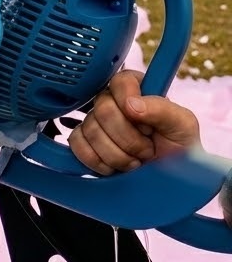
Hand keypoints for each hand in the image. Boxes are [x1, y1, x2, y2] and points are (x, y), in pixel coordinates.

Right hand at [70, 70, 201, 174]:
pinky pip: (78, 145)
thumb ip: (162, 108)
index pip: (120, 81)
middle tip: (146, 149)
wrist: (169, 179)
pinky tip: (114, 166)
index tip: (146, 125)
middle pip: (103, 110)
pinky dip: (98, 161)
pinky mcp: (83, 141)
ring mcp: (95, 121)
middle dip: (128, 139)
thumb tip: (130, 104)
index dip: (129, 102)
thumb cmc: (178, 148)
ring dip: (117, 155)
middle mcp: (112, 101)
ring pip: (91, 131)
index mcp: (136, 89)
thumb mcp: (183, 124)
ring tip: (135, 160)